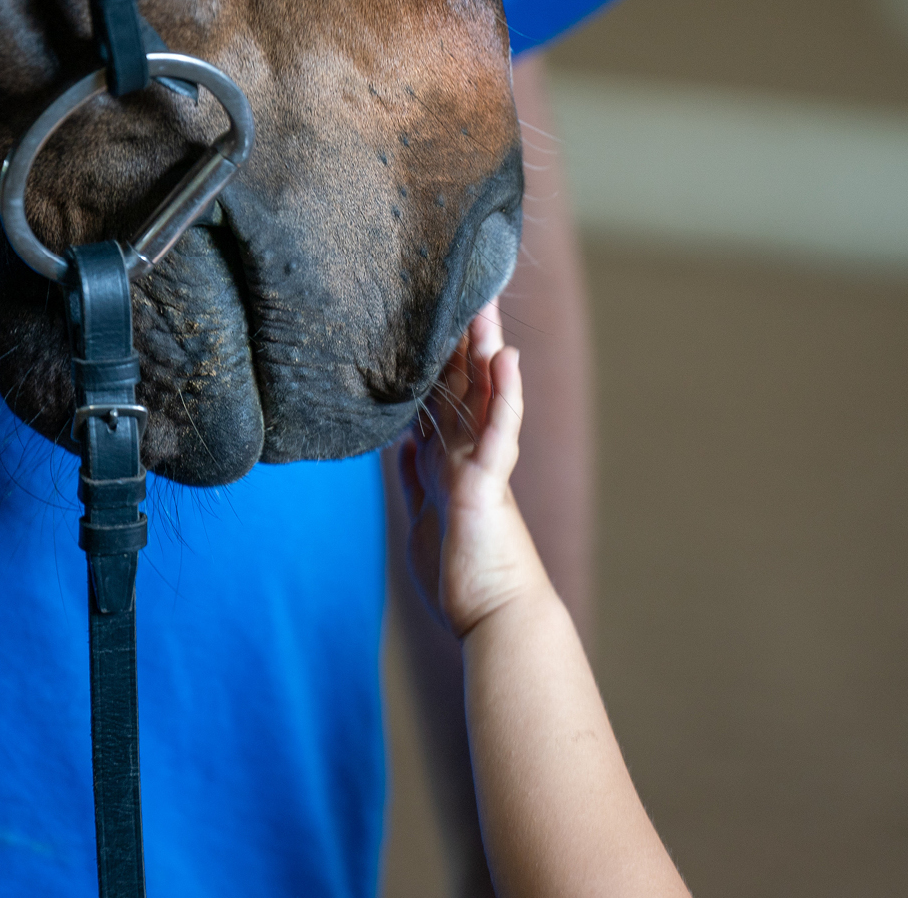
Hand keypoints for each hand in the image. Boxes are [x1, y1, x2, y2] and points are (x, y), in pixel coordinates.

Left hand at [396, 301, 545, 638]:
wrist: (496, 619)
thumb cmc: (462, 577)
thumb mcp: (424, 518)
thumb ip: (415, 479)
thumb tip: (401, 446)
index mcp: (452, 462)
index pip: (444, 398)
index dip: (440, 357)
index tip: (434, 318)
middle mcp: (469, 456)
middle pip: (466, 384)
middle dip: (464, 337)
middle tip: (465, 287)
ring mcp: (482, 466)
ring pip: (484, 395)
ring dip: (486, 348)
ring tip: (486, 304)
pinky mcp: (488, 485)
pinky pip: (497, 431)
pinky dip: (504, 394)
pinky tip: (506, 359)